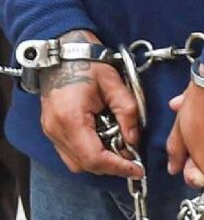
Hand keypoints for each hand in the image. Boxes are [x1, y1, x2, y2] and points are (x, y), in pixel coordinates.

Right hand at [40, 30, 141, 178]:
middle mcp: (56, 129)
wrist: (63, 50)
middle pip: (86, 165)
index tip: (137, 169)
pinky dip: (90, 153)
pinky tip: (104, 140)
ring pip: (78, 163)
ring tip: (118, 145)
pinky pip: (71, 153)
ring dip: (101, 160)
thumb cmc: (87, 63)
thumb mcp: (115, 84)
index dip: (118, 167)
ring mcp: (51, 130)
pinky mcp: (52, 130)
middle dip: (112, 165)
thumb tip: (133, 139)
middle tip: (132, 157)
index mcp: (70, 118)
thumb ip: (128, 113)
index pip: (94, 158)